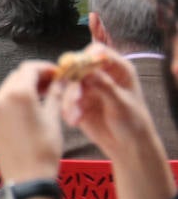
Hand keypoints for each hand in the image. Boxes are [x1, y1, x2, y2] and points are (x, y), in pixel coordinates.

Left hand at [0, 60, 62, 185]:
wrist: (26, 178)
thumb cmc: (43, 150)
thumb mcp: (53, 119)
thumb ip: (55, 95)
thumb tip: (61, 81)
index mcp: (17, 94)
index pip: (29, 68)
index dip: (46, 67)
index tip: (58, 73)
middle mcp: (1, 97)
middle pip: (18, 75)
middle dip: (36, 76)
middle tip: (54, 83)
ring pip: (10, 87)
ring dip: (26, 86)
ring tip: (45, 95)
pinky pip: (4, 100)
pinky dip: (16, 98)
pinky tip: (31, 107)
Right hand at [60, 42, 160, 159]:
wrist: (127, 145)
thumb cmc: (133, 122)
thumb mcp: (121, 103)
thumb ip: (104, 86)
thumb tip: (87, 71)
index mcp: (117, 69)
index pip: (98, 52)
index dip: (86, 57)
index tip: (77, 68)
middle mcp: (100, 74)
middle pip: (78, 66)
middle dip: (74, 83)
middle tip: (76, 99)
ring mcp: (87, 86)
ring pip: (69, 83)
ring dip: (69, 99)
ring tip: (75, 117)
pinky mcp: (77, 100)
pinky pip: (65, 98)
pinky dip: (67, 108)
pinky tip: (74, 120)